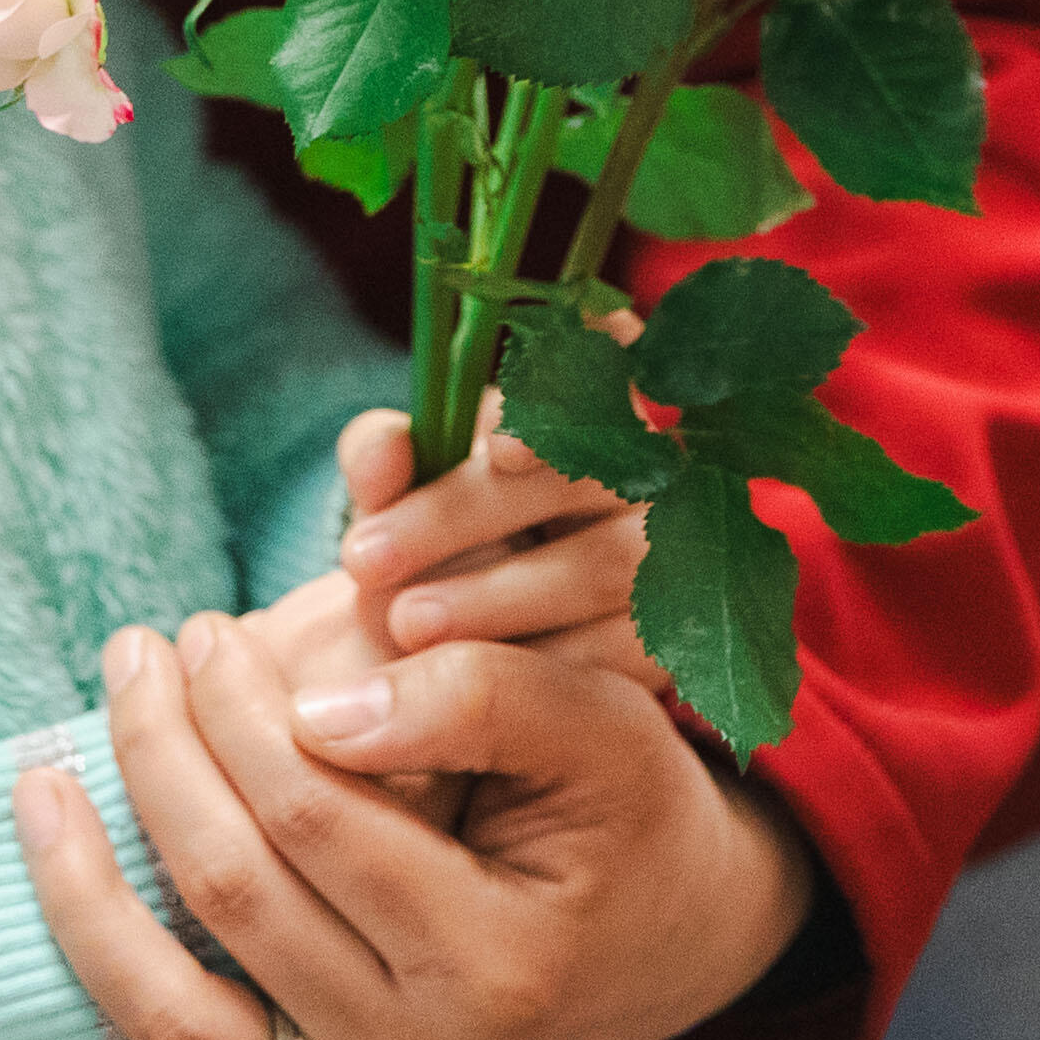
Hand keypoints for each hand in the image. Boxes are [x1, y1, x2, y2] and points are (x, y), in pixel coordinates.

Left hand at [14, 617, 816, 1039]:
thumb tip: (321, 707)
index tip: (211, 630)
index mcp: (495, 962)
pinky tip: (60, 860)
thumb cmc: (631, 816)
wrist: (671, 944)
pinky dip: (103, 954)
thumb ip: (482, 696)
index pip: (319, 818)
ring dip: (87, 879)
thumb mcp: (605, 730)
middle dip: (164, 752)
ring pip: (174, 1002)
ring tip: (49, 765)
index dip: (243, 715)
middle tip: (148, 648)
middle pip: (236, 891)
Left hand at [326, 402, 653, 690]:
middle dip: (465, 514)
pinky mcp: (674, 626)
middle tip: (365, 559)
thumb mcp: (404, 492)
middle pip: (580, 471)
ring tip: (403, 623)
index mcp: (581, 398)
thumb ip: (385, 460)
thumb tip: (386, 446)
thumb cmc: (443, 538)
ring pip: (603, 565)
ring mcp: (671, 542)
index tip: (497, 447)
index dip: (566, 391)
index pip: (598, 361)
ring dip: (495, 596)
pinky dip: (542, 661)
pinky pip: (621, 647)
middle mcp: (643, 458)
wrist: (467, 635)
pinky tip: (471, 678)